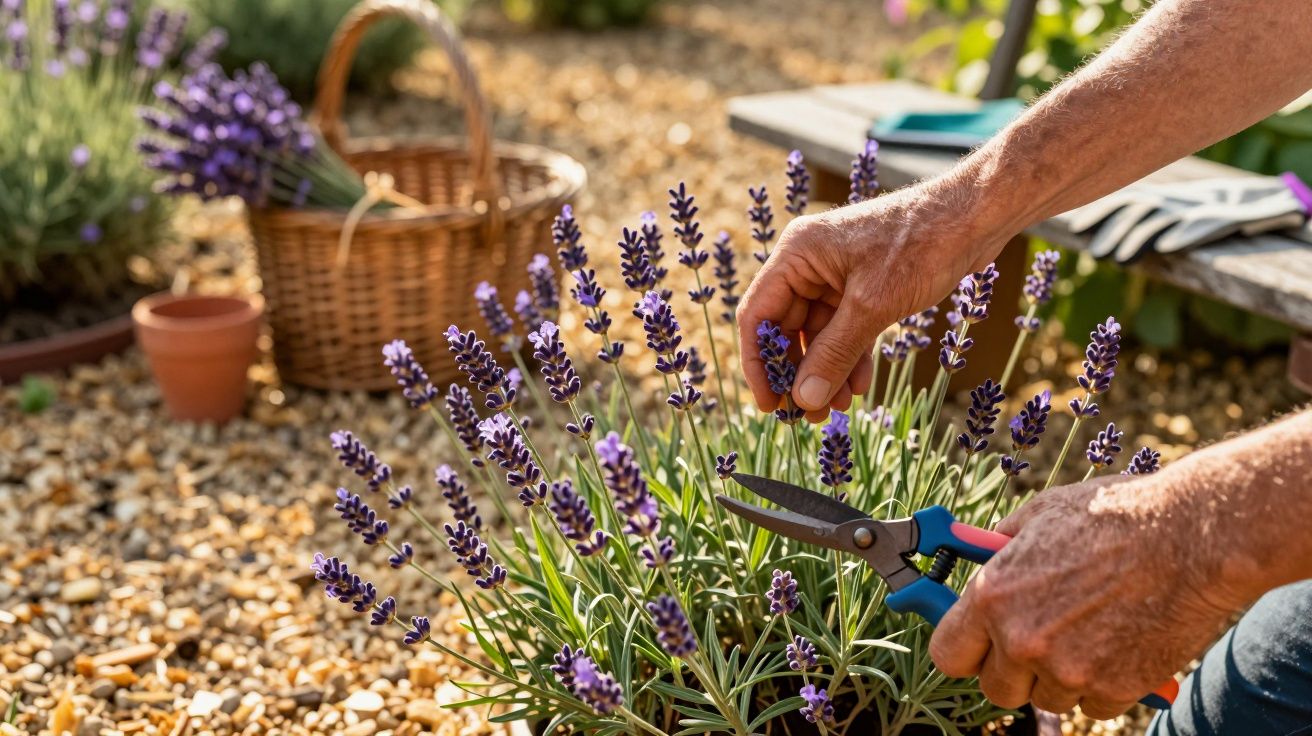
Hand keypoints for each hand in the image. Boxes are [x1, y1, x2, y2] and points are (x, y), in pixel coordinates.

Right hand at [735, 180, 1001, 420]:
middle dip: (798, 374)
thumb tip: (804, 398)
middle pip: (786, 329)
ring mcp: (836, 275)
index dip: (759, 363)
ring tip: (836, 409)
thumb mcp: (872, 305)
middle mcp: (809, 264)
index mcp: (797, 254)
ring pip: (818, 335)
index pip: (758, 315)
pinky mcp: (863, 287)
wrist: (975, 217)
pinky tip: (858, 387)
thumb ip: (834, 353)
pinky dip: (849, 358)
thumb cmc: (922, 244)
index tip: (770, 404)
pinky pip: (845, 330)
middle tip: (807, 416)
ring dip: (826, 372)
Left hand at [928, 475, 1247, 717]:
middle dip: (1013, 669)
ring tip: (1089, 628)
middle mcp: (1022, 640)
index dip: (963, 650)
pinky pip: (1093, 704)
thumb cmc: (1116, 515)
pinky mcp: (1114, 688)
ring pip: (1048, 698)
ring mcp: (1068, 669)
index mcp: (993, 596)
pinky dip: (1104, 683)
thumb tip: (981, 557)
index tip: (975, 644)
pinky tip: (1118, 641)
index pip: (947, 655)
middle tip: (1036, 639)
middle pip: (995, 689)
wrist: (1191, 537)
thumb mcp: (1040, 514)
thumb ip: (1001, 547)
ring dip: (1061, 675)